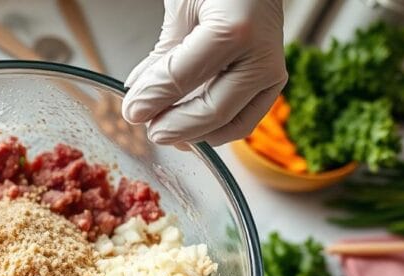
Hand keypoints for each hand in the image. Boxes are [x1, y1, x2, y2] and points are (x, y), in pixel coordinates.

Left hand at [122, 0, 286, 146]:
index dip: (154, 99)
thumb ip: (163, 54)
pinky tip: (186, 126)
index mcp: (235, 30)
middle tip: (149, 129)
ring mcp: (271, 73)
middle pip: (214, 112)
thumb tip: (138, 94)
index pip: (183, 78)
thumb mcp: (183, 7)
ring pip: (231, 125)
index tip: (131, 111)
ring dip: (195, 135)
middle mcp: (261, 56)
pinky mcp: (271, 84)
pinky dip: (213, 129)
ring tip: (165, 127)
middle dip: (176, 127)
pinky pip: (242, 120)